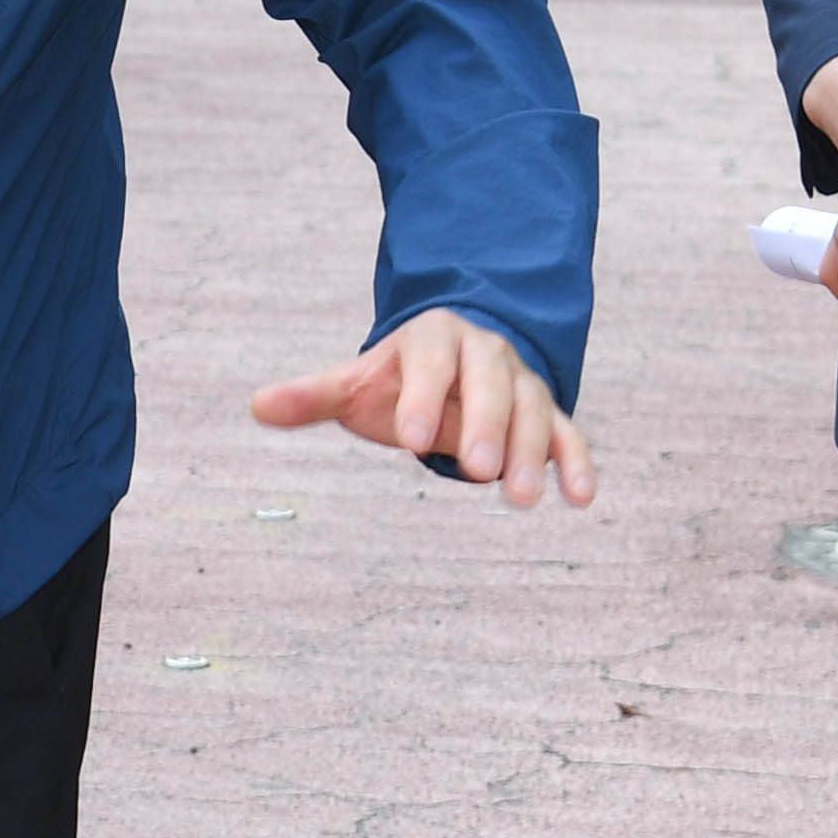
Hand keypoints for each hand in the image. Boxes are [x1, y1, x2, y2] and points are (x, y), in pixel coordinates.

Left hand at [249, 308, 596, 504]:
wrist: (457, 360)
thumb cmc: (400, 378)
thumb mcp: (356, 383)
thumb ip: (313, 395)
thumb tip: (256, 406)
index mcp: (434, 338)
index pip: (432, 362)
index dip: (423, 396)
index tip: (409, 439)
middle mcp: (485, 353)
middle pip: (492, 383)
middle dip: (486, 427)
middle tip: (478, 472)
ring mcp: (521, 382)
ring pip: (533, 410)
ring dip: (530, 453)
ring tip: (520, 498)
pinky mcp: (547, 412)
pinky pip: (567, 433)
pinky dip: (576, 463)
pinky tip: (581, 498)